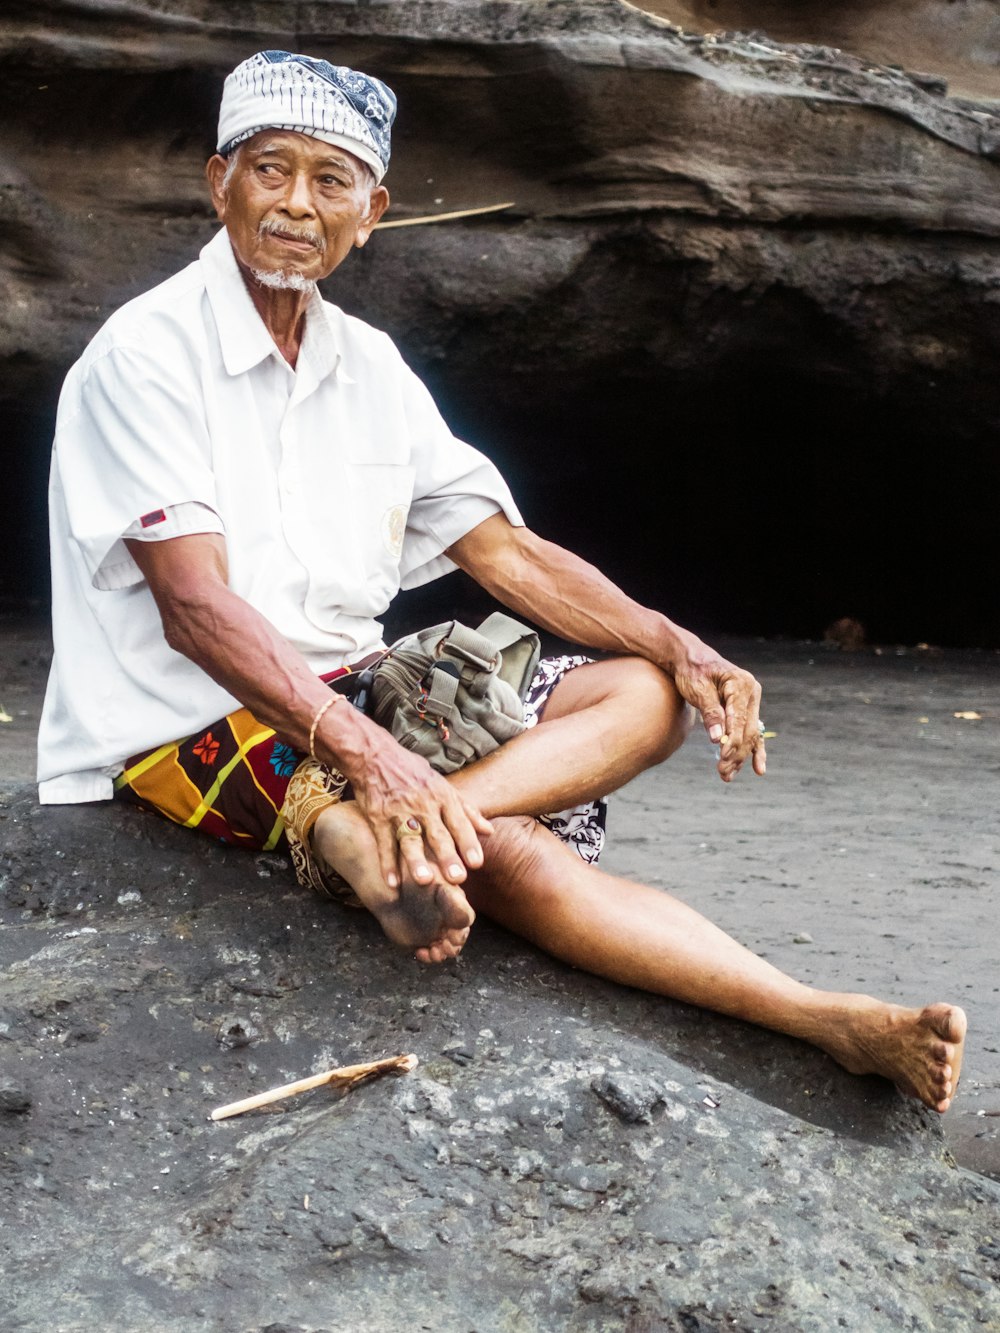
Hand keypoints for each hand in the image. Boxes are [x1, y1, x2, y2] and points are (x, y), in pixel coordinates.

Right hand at [349, 731, 492, 889]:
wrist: (375, 756)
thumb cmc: (412, 772)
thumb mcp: (443, 785)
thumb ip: (467, 810)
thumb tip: (490, 831)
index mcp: (442, 796)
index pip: (459, 822)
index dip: (468, 843)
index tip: (477, 863)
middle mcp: (423, 805)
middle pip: (437, 833)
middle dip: (447, 855)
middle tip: (457, 878)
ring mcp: (399, 811)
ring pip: (409, 839)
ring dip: (416, 860)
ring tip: (424, 881)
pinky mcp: (377, 817)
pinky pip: (383, 843)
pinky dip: (387, 863)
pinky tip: (392, 883)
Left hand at [669, 639, 765, 782]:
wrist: (691, 658)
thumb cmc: (692, 671)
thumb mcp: (698, 690)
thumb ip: (710, 713)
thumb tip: (717, 739)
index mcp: (741, 684)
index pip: (739, 720)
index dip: (732, 742)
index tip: (723, 760)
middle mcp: (751, 692)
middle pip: (748, 730)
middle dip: (736, 754)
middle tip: (723, 774)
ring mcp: (751, 701)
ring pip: (750, 734)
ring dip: (741, 757)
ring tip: (728, 776)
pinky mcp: (746, 708)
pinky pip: (752, 732)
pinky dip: (753, 750)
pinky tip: (758, 768)